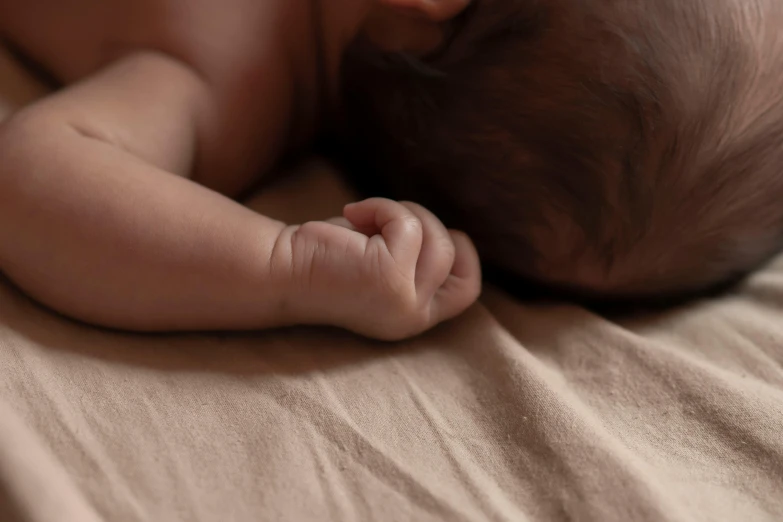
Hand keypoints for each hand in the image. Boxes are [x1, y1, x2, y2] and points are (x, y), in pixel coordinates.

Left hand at [276, 198, 481, 339]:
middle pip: (455, 257)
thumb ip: (415, 255)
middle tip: (388, 219)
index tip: (434, 229)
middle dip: (430, 223)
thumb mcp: (384, 260)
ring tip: (364, 216)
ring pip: (436, 237)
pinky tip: (352, 214)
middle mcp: (412, 317)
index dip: (462, 255)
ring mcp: (404, 301)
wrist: (279, 270)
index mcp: (412, 317)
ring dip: (402, 212)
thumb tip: (445, 229)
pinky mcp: (389, 277)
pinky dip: (381, 207)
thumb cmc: (328, 258)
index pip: (466, 292)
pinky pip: (407, 225)